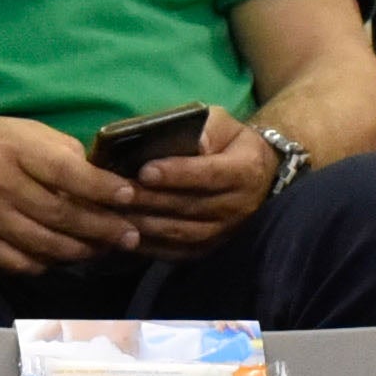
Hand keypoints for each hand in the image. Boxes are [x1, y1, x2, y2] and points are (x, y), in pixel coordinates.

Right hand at [0, 115, 145, 275]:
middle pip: (65, 214)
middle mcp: (2, 184)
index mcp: (12, 148)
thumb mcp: (7, 126)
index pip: (69, 171)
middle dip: (104, 227)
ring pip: (48, 243)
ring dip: (83, 249)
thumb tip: (90, 168)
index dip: (103, 187)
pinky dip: (47, 263)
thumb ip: (49, 146)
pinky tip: (62, 257)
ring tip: (107, 247)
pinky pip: (21, 261)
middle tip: (132, 233)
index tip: (129, 195)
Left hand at [130, 111, 277, 254]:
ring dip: (147, 224)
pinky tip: (127, 234)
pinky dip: (151, 245)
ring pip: (182, 232)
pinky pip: (178, 251)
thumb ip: (206, 129)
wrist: (258, 174)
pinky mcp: (211, 247)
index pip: (209, 174)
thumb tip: (187, 140)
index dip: (177, 174)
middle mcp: (239, 206)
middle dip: (152, 200)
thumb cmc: (231, 142)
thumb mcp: (224, 124)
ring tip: (117, 213)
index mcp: (245, 170)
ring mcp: (225, 231)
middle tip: (119, 192)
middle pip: (191, 206)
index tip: (145, 171)